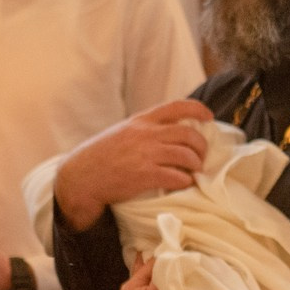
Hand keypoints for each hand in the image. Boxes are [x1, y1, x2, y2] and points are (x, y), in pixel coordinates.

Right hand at [55, 99, 212, 229]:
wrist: (80, 177)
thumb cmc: (100, 157)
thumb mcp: (121, 132)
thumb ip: (143, 130)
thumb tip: (168, 133)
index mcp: (141, 121)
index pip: (176, 106)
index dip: (198, 110)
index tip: (209, 117)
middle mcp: (146, 134)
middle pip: (188, 134)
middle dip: (202, 147)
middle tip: (201, 157)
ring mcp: (146, 154)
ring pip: (187, 156)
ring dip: (196, 166)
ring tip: (194, 172)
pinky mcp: (145, 175)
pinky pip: (177, 177)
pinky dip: (185, 181)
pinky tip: (184, 184)